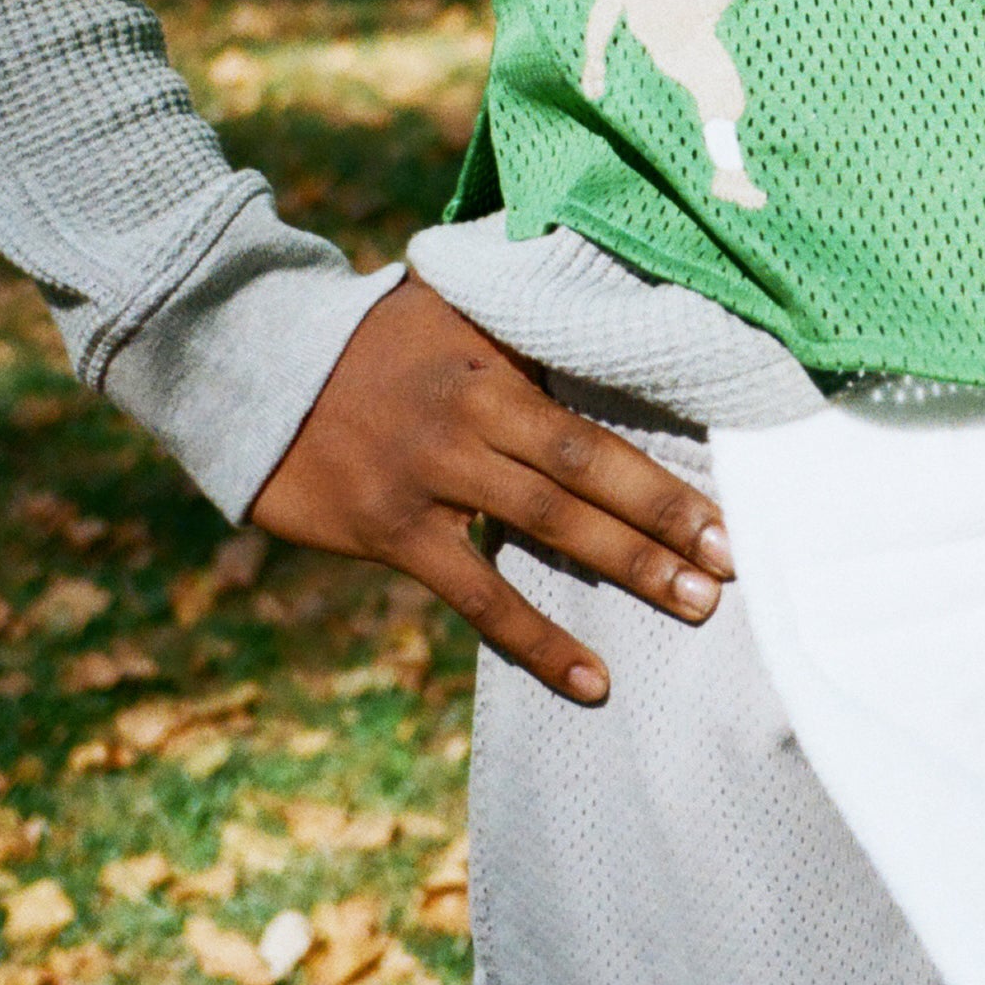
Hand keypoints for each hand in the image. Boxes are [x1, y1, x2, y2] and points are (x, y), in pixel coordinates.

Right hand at [250, 274, 732, 704]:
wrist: (254, 362)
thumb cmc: (370, 337)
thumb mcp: (450, 307)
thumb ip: (524, 323)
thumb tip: (614, 304)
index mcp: (493, 366)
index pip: (594, 426)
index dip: (661, 474)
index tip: (727, 511)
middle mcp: (470, 421)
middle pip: (582, 477)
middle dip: (662, 524)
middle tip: (730, 568)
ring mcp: (428, 479)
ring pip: (544, 531)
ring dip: (625, 571)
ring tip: (691, 609)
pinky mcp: (389, 532)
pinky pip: (476, 596)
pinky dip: (536, 640)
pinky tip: (591, 680)